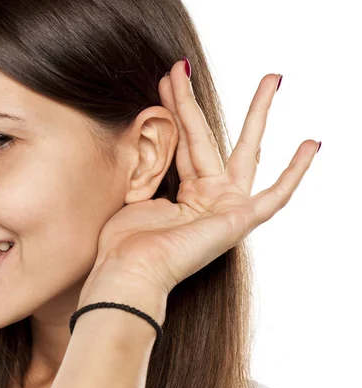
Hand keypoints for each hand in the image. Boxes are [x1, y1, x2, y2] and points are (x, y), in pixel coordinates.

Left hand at [78, 60, 318, 319]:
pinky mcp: (240, 221)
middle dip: (197, 101)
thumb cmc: (125, 243)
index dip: (176, 107)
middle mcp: (208, 198)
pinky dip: (295, 173)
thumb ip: (149, 167)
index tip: (167, 78)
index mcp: (185, 194)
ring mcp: (226, 208)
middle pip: (209, 136)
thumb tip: (144, 134)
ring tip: (273, 79)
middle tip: (192, 66)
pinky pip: (275, 197)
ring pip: (246, 151)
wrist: (131, 271)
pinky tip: (311, 145)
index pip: (183, 140)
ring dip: (258, 113)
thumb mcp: (135, 194)